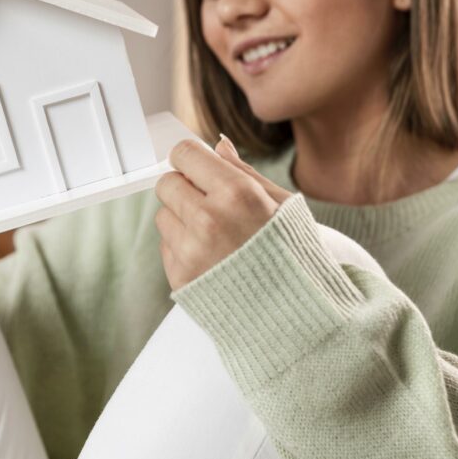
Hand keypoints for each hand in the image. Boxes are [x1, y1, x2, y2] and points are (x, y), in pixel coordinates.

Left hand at [154, 135, 292, 290]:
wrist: (294, 312)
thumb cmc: (294, 254)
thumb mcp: (281, 205)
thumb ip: (244, 172)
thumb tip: (218, 146)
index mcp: (236, 193)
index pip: (184, 155)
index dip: (190, 158)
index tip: (196, 166)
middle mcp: (209, 219)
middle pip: (166, 183)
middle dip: (184, 187)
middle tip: (208, 202)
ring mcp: (191, 251)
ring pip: (163, 215)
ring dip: (182, 219)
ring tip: (216, 235)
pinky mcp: (181, 277)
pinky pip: (166, 246)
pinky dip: (183, 248)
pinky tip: (212, 257)